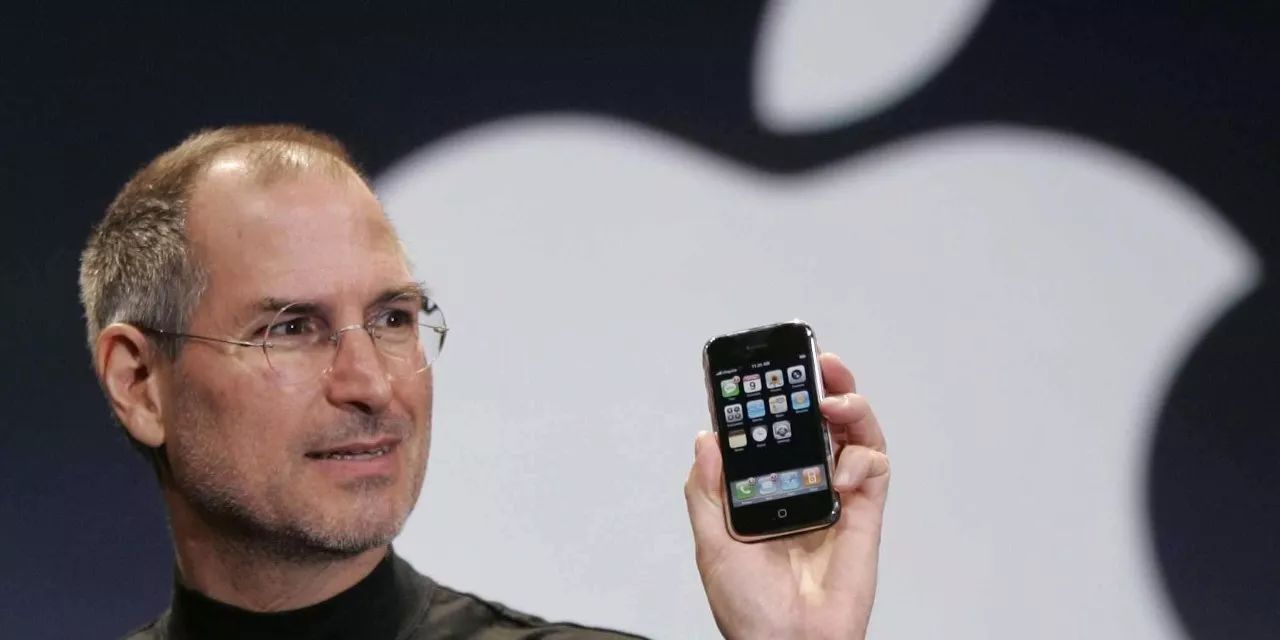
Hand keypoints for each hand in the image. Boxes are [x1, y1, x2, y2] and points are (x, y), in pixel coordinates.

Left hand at [686, 353, 889, 639]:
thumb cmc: (749, 609)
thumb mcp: (712, 544)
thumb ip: (708, 490)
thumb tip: (708, 439)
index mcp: (764, 488)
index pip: (772, 430)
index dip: (773, 398)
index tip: (766, 370)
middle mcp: (802, 486)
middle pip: (819, 422)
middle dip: (821, 386)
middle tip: (817, 365)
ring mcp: (836, 497)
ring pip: (853, 435)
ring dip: (850, 406)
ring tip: (834, 400)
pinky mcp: (865, 515)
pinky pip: (874, 470)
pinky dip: (863, 458)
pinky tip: (845, 470)